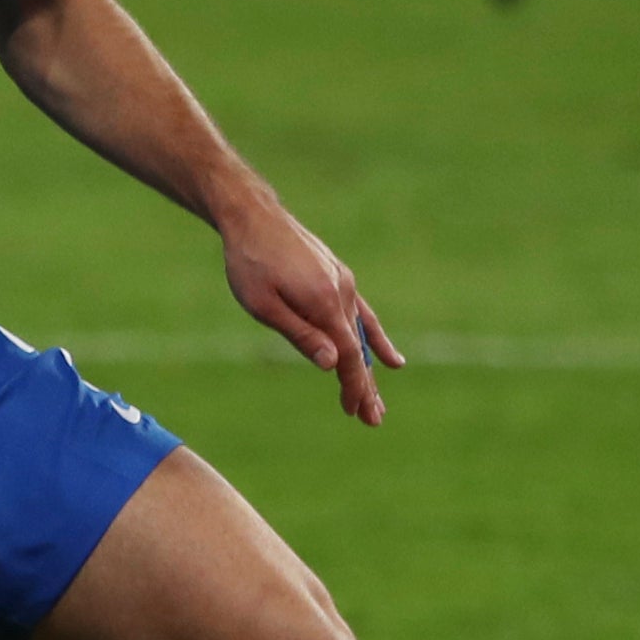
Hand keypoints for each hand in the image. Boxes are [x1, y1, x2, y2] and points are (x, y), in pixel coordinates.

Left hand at [219, 197, 400, 424]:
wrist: (254, 218)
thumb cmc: (249, 264)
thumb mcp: (263, 305)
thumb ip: (300, 334)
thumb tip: (332, 364)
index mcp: (324, 303)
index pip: (349, 355)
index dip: (355, 385)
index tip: (359, 413)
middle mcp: (343, 294)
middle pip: (360, 349)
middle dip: (365, 387)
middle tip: (372, 421)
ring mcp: (344, 284)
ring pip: (362, 334)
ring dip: (369, 368)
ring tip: (375, 401)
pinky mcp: (338, 278)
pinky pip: (362, 315)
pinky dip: (374, 339)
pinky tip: (390, 358)